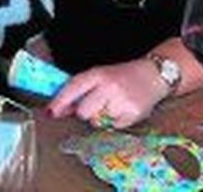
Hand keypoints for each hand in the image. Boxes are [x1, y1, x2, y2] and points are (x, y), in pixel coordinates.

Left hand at [47, 59, 166, 128]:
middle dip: (84, 112)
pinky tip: (121, 109)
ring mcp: (121, 101)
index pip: (73, 88)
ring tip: (111, 104)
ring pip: (97, 121)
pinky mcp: (132, 114)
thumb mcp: (100, 76)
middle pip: (83, 111)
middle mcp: (109, 86)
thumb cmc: (122, 76)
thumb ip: (80, 90)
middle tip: (95, 104)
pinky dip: (114, 121)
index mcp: (98, 74)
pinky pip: (112, 127)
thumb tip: (59, 109)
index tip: (50, 112)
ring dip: (99, 116)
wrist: (152, 75)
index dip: (60, 101)